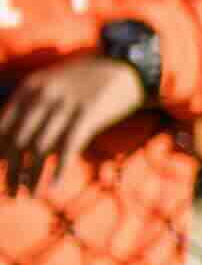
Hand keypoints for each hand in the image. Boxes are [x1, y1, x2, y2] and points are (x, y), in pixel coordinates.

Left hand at [0, 54, 149, 182]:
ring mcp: (65, 105)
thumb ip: (33, 104)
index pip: (4, 127)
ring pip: (40, 148)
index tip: (2, 172)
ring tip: (29, 196)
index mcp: (30, 88)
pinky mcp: (88, 114)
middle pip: (19, 141)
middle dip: (12, 170)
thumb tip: (18, 138)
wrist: (126, 67)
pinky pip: (68, 148)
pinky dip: (58, 170)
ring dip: (32, 176)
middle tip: (12, 193)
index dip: (0, 154)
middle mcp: (43, 95)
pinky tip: (53, 187)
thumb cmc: (88, 81)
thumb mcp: (53, 85)